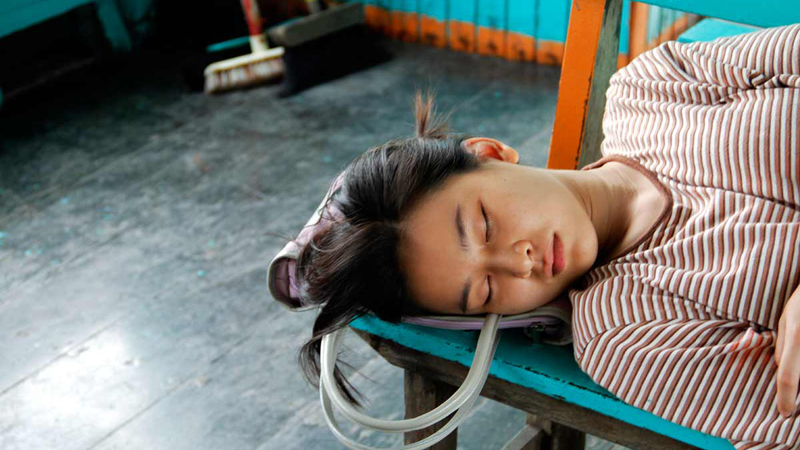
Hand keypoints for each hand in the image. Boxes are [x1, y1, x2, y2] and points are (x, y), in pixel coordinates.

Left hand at [775, 284, 799, 416]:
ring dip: (799, 377)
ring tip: (793, 390)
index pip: (788, 377)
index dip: (785, 398)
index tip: (784, 412)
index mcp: (797, 338)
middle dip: (797, 393)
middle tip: (790, 404)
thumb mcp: (787, 318)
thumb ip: (782, 345)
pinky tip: (797, 364)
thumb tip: (778, 368)